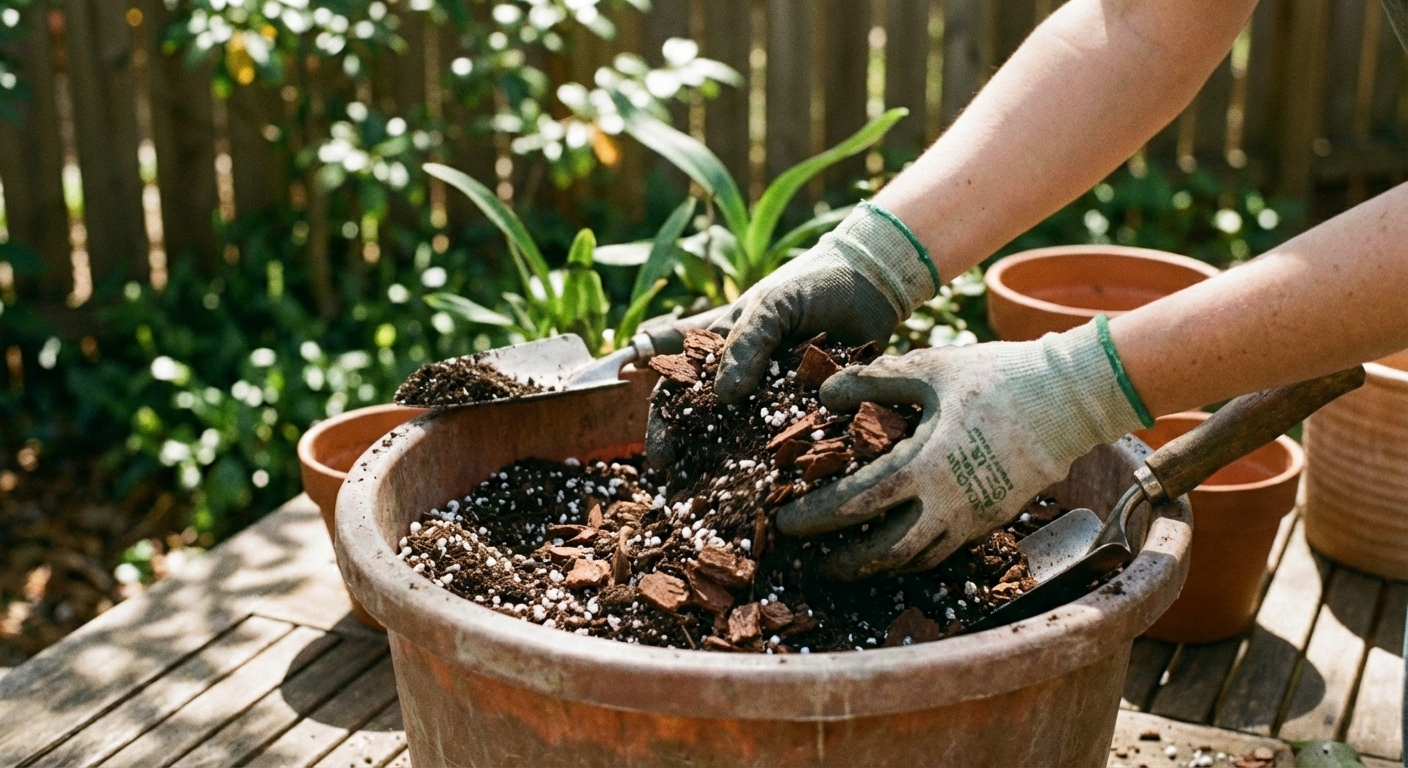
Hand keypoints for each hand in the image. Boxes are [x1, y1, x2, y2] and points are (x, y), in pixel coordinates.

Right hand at [647, 202, 936, 466]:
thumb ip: (748, 343)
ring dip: (739, 472)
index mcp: (720, 352)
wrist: (872, 282)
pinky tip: (786, 491)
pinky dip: (789, 466)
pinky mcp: (815, 413)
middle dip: (695, 462)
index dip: (664, 424)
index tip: (661, 458)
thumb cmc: (811, 285)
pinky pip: (798, 443)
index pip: (677, 390)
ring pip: (750, 443)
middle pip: (708, 427)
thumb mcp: (773, 304)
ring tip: (734, 504)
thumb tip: (725, 396)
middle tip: (691, 495)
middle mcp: (744, 381)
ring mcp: (778, 400)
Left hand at [776, 318, 1151, 579]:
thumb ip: (873, 380)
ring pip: (917, 561)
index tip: (784, 522)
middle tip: (812, 560)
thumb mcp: (930, 368)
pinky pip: (944, 549)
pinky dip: (913, 554)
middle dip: (843, 563)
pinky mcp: (994, 519)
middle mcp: (950, 506)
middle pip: (885, 554)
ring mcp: (975, 519)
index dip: (815, 517)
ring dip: (878, 565)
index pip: (855, 504)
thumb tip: (824, 392)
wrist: (1072, 398)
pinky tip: (898, 540)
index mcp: (926, 468)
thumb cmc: (999, 377)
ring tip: (848, 558)